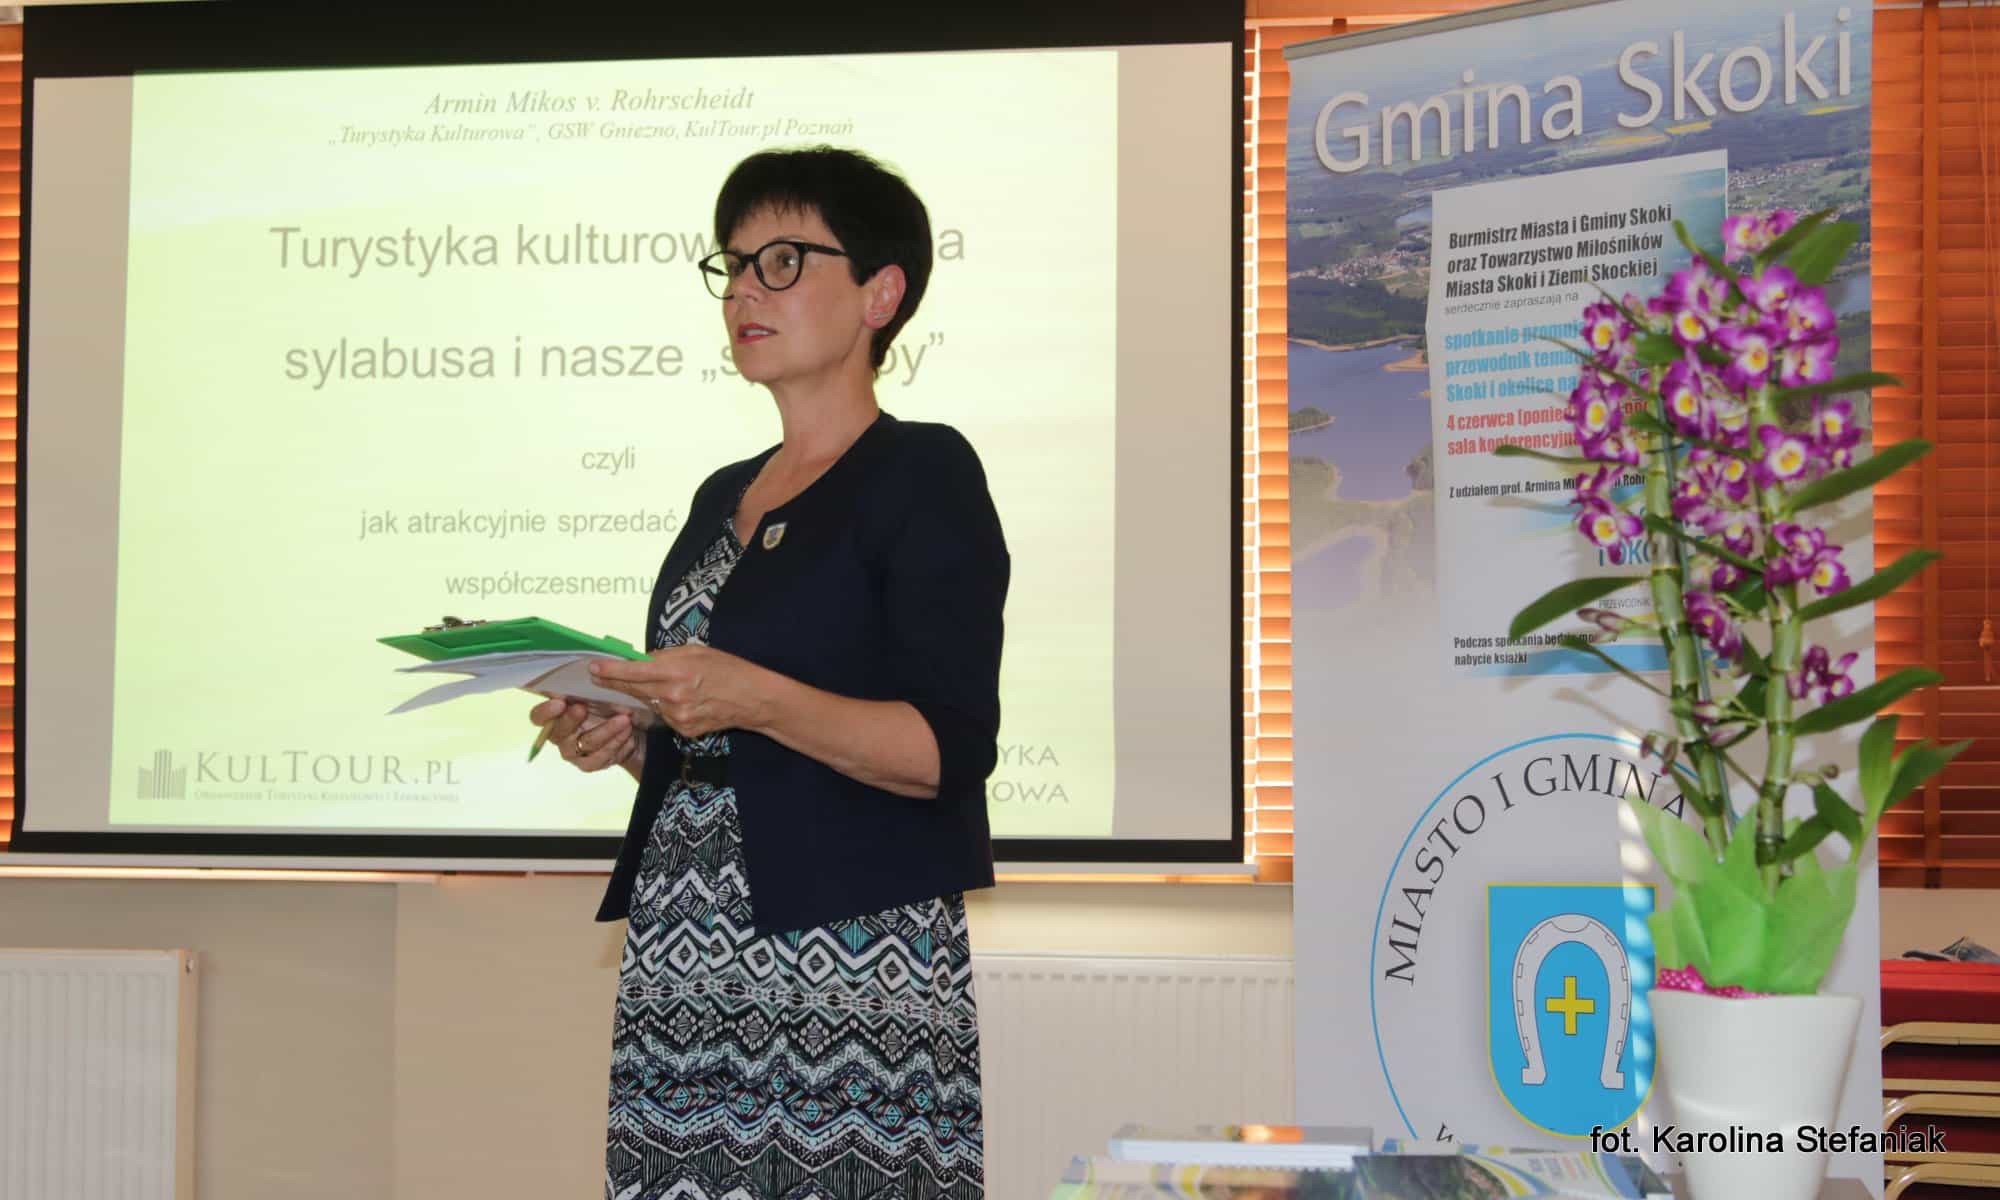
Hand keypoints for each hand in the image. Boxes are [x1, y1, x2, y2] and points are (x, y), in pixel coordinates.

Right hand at [529, 697, 640, 776]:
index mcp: (554, 715)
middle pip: (558, 732)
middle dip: (571, 719)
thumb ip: (582, 686)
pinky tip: (627, 731)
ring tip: (624, 718)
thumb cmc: (604, 704)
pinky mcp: (588, 764)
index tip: (560, 701)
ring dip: (606, 729)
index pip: (538, 717)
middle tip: (583, 707)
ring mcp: (573, 752)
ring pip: (585, 743)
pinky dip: (616, 742)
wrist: (628, 728)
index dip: (545, 711)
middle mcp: (559, 735)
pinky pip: (601, 756)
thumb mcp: (594, 692)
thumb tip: (584, 668)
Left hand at [588, 644, 767, 738]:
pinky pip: (663, 716)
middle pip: (633, 689)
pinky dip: (663, 707)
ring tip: (650, 685)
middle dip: (614, 682)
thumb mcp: (696, 651)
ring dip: (644, 694)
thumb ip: (665, 657)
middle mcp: (673, 696)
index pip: (633, 671)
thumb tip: (640, 661)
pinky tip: (676, 700)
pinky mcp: (683, 729)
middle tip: (597, 676)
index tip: (593, 667)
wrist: (752, 698)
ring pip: (648, 703)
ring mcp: (677, 716)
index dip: (610, 670)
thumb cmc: (727, 668)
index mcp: (676, 671)